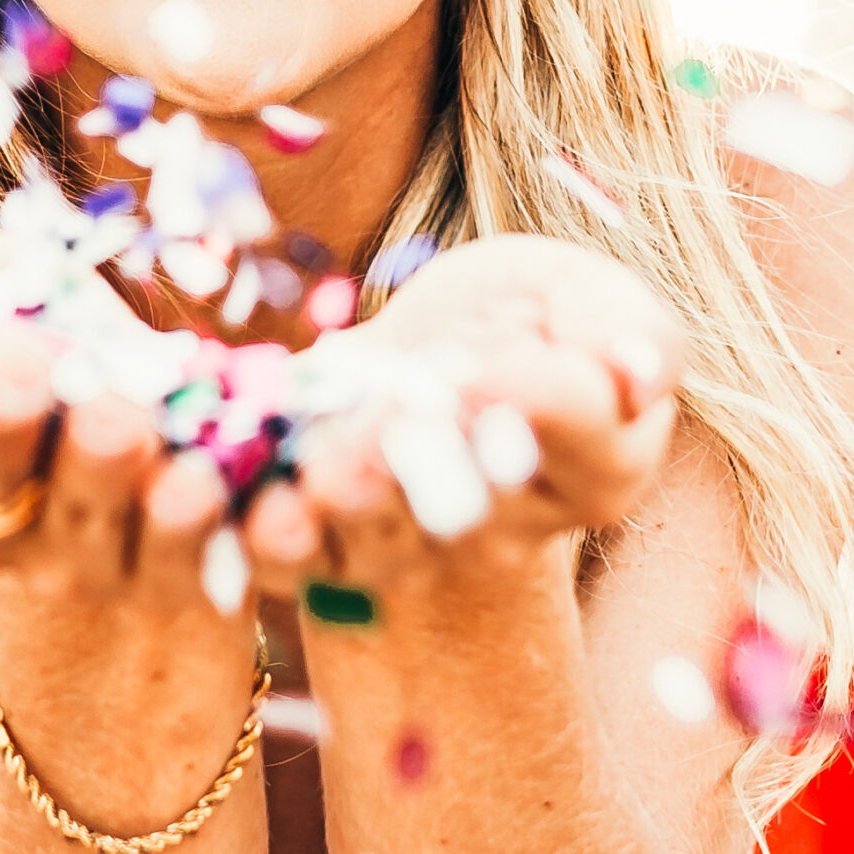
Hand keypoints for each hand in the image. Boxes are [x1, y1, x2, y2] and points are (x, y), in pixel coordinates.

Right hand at [0, 233, 231, 614]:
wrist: (140, 404)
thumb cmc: (24, 329)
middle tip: (16, 374)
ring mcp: (78, 560)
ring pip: (86, 530)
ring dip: (107, 481)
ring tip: (126, 424)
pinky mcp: (177, 573)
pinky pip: (204, 561)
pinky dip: (237, 533)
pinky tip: (261, 496)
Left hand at [239, 237, 681, 597]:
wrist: (458, 350)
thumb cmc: (548, 319)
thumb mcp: (598, 300)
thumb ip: (631, 333)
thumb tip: (637, 371)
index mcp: (601, 462)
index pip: (568, 425)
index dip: (524, 399)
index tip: (479, 370)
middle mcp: (507, 523)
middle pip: (457, 502)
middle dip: (403, 478)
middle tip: (364, 454)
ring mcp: (413, 540)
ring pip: (367, 539)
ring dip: (326, 514)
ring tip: (301, 480)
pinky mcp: (326, 537)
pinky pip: (288, 552)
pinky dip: (248, 534)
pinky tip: (217, 496)